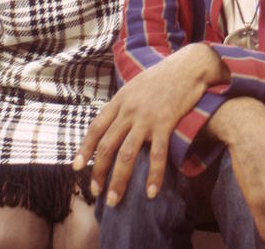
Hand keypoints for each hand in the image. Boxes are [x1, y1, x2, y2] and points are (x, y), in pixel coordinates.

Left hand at [72, 44, 224, 206]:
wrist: (188, 66)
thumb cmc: (165, 76)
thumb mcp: (137, 85)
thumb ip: (125, 104)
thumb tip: (116, 121)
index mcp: (120, 101)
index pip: (95, 128)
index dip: (84, 149)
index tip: (76, 167)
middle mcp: (128, 111)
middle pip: (107, 146)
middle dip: (98, 172)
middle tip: (96, 193)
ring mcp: (146, 118)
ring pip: (126, 155)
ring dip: (119, 180)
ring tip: (115, 200)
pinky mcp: (165, 123)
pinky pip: (157, 155)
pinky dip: (154, 176)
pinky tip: (152, 192)